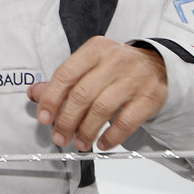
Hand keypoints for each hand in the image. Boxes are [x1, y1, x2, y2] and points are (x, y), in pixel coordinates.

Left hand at [28, 37, 167, 150]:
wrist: (158, 66)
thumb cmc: (117, 68)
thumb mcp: (90, 65)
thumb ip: (63, 80)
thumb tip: (35, 94)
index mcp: (95, 49)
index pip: (66, 74)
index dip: (51, 99)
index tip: (43, 117)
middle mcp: (115, 61)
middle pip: (82, 94)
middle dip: (66, 120)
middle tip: (59, 136)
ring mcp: (134, 79)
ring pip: (102, 109)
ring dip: (86, 131)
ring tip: (79, 143)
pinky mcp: (150, 97)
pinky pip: (126, 122)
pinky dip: (111, 137)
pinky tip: (102, 144)